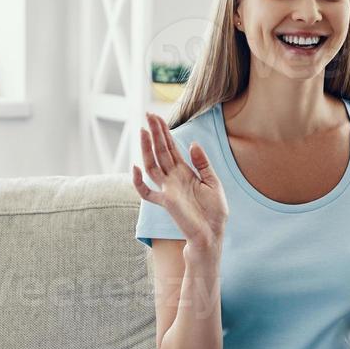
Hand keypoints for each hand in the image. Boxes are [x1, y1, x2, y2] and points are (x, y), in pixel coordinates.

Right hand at [131, 111, 227, 249]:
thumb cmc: (214, 211)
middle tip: (148, 114)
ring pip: (152, 165)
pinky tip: (135, 168)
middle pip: (160, 151)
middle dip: (155, 133)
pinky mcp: (166, 202)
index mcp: (184, 171)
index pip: (170, 147)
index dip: (163, 131)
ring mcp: (167, 189)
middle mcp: (173, 178)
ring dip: (147, 149)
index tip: (156, 116)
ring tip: (143, 131)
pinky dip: (138, 183)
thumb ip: (202, 163)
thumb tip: (192, 143)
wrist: (213, 233)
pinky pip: (147, 193)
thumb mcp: (213, 182)